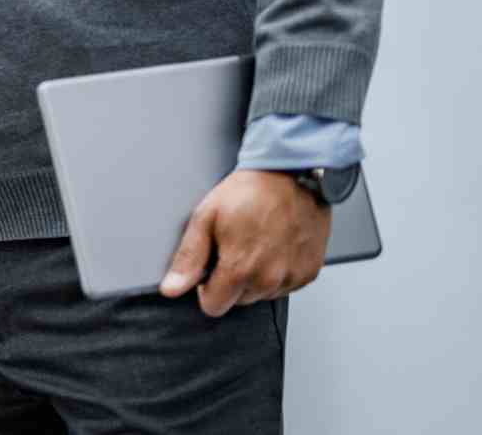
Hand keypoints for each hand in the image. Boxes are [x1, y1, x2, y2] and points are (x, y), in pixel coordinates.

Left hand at [160, 168, 332, 316]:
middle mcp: (269, 279)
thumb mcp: (206, 217)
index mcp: (240, 268)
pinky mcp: (309, 272)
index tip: (209, 270)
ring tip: (255, 243)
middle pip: (238, 301)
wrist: (291, 175)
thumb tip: (172, 288)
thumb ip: (189, 258)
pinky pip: (285, 286)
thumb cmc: (249, 191)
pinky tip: (275, 247)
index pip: (214, 307)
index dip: (205, 289)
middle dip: (231, 281)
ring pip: (262, 294)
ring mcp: (292, 277)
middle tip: (234, 247)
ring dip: (255, 277)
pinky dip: (278, 272)